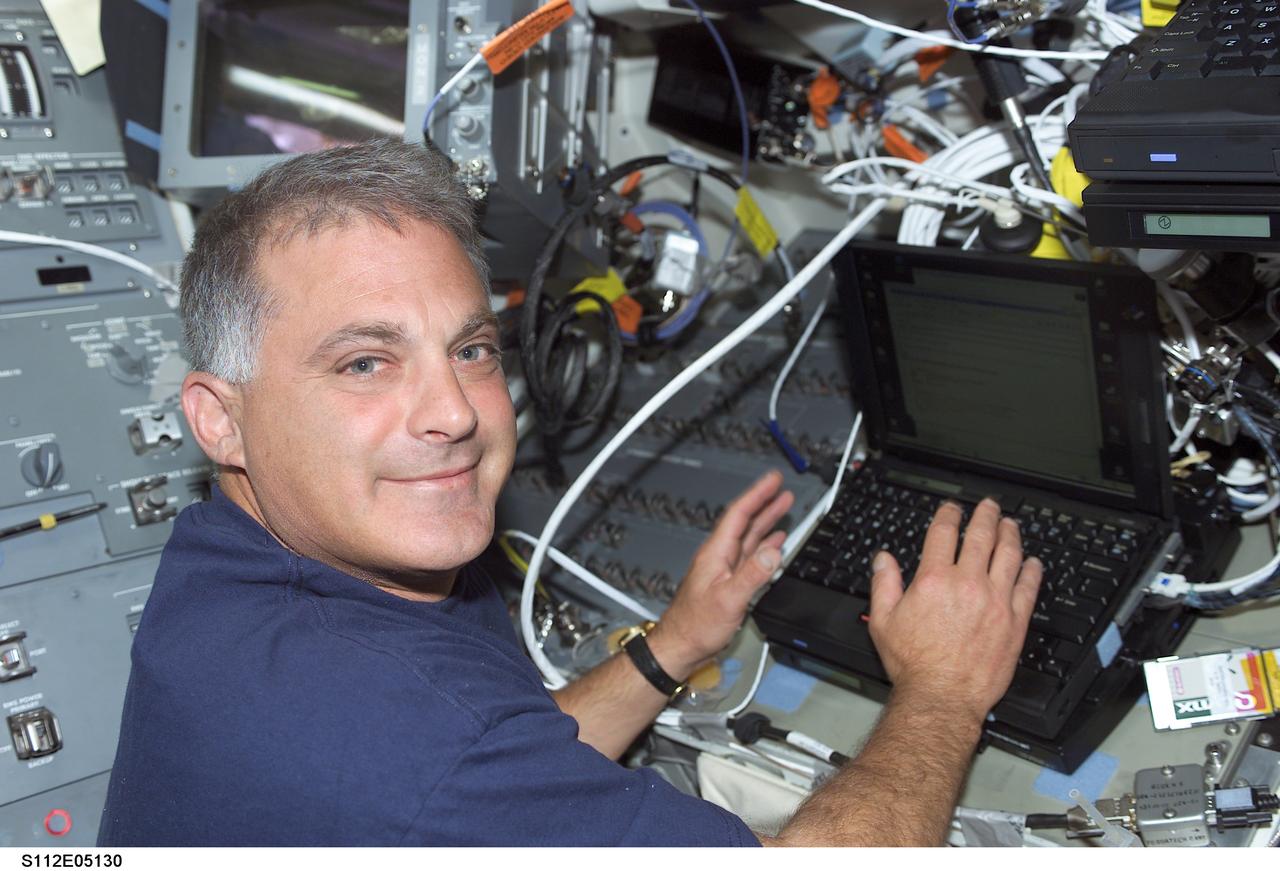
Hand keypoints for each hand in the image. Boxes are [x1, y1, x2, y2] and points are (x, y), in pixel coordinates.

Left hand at [649, 470, 793, 678]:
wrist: (681, 646)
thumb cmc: (696, 625)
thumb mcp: (729, 599)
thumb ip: (753, 574)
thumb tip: (774, 551)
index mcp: (716, 553)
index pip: (739, 514)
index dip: (757, 494)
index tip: (772, 480)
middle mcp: (719, 557)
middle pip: (745, 522)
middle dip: (764, 503)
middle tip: (781, 488)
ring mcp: (723, 569)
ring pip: (749, 537)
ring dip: (766, 521)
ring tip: (783, 507)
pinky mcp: (728, 582)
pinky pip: (750, 556)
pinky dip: (765, 546)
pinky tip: (774, 544)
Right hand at [867, 499, 1041, 724]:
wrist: (942, 696)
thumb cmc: (914, 664)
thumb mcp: (883, 621)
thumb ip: (884, 585)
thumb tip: (883, 560)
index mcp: (934, 580)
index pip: (944, 534)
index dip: (949, 515)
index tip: (952, 510)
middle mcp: (967, 585)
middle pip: (981, 537)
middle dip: (985, 516)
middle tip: (988, 506)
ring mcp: (995, 601)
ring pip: (1008, 556)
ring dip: (1010, 535)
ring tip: (1010, 525)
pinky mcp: (1014, 621)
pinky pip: (1029, 588)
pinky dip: (1032, 570)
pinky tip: (1032, 563)